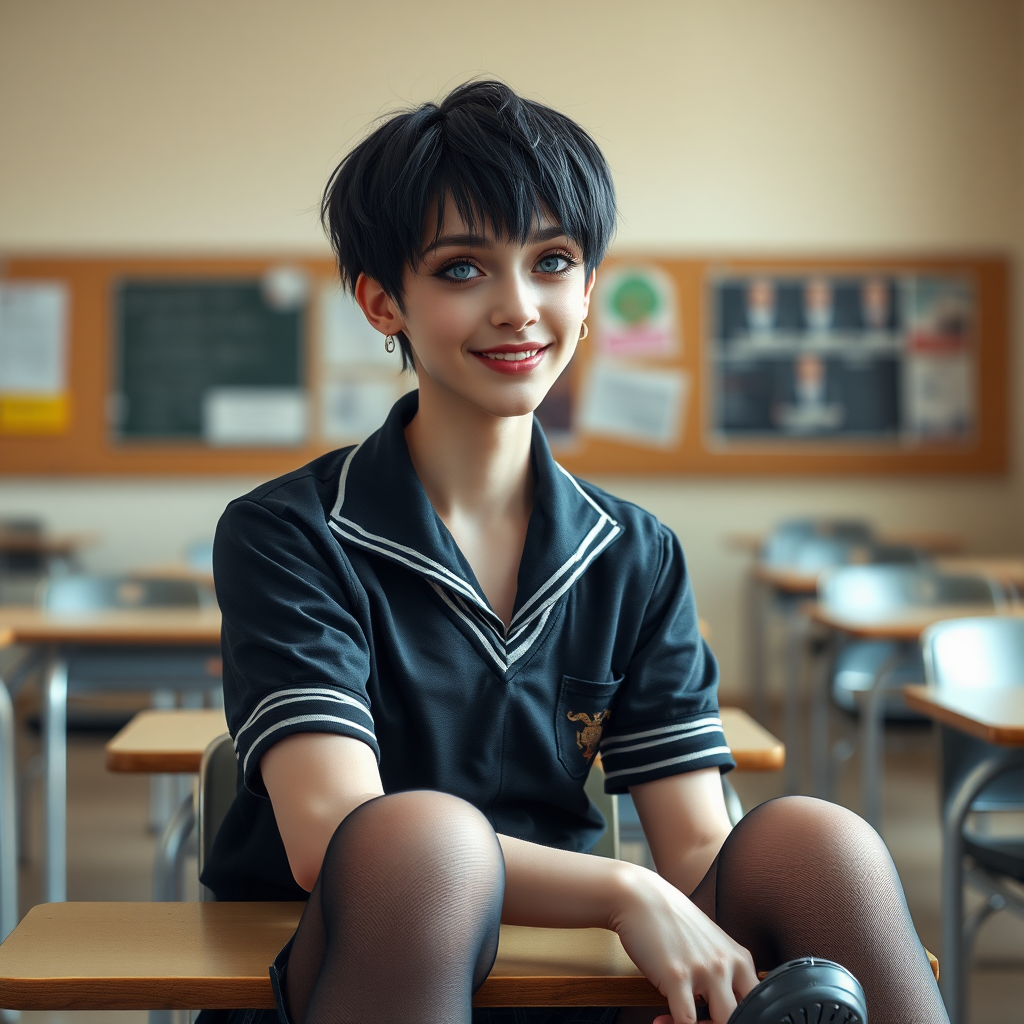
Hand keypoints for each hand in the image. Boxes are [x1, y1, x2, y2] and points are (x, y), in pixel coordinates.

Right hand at [610, 865, 757, 1023]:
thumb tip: (723, 1008)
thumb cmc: (671, 921)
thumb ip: (723, 972)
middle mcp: (727, 964)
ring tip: (677, 1021)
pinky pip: (686, 1021)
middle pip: (741, 1017)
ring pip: (721, 1023)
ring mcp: (704, 970)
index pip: (757, 1005)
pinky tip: (661, 1019)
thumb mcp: (710, 944)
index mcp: (739, 959)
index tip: (716, 1016)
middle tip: (699, 1021)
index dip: (740, 1018)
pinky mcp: (677, 976)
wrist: (639, 897)